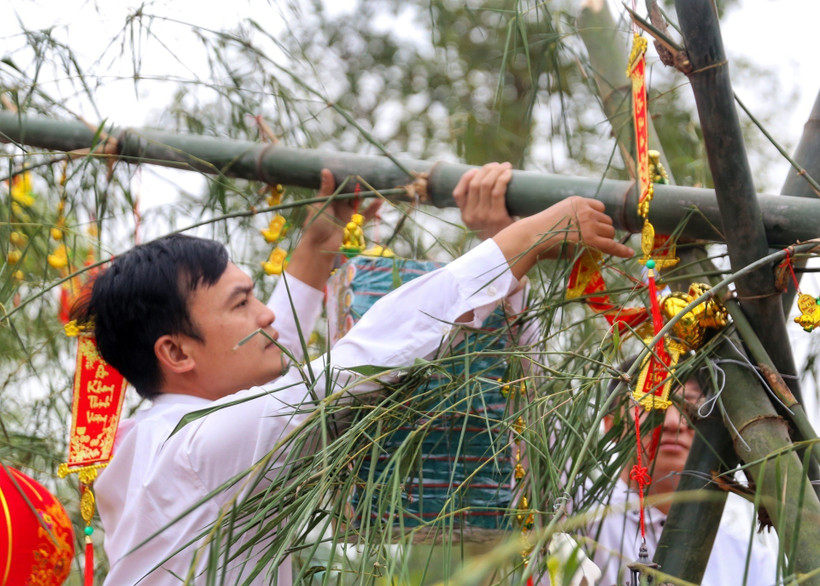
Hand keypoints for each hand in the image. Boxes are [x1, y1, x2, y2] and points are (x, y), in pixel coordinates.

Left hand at [300, 169, 381, 251]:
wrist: (319, 247)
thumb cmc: (315, 225)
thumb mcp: (320, 205)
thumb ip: (326, 189)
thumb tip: (326, 170)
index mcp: (330, 198)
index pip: (340, 184)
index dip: (346, 176)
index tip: (354, 165)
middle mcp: (340, 204)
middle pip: (351, 191)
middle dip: (359, 182)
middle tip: (369, 172)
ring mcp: (348, 213)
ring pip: (360, 200)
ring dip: (367, 193)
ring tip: (377, 184)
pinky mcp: (355, 223)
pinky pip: (366, 214)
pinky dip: (373, 208)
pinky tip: (380, 200)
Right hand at [452, 162, 513, 239]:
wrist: (510, 248)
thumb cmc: (498, 229)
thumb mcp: (482, 222)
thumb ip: (477, 208)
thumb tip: (484, 180)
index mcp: (465, 216)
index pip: (458, 193)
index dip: (466, 178)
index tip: (477, 170)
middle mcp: (471, 216)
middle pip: (475, 184)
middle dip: (486, 170)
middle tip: (497, 165)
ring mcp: (483, 216)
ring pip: (486, 185)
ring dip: (496, 171)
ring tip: (505, 167)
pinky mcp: (497, 216)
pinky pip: (498, 191)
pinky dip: (503, 179)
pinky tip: (508, 173)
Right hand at [492, 196, 632, 279]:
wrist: (532, 237)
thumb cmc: (540, 231)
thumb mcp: (559, 215)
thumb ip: (575, 218)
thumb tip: (594, 230)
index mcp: (578, 201)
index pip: (600, 207)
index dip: (598, 219)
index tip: (596, 227)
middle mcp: (586, 210)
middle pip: (607, 221)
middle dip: (601, 231)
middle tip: (590, 241)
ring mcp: (589, 223)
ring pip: (609, 232)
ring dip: (603, 240)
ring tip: (588, 247)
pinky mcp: (590, 239)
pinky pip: (611, 244)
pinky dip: (621, 250)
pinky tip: (629, 253)